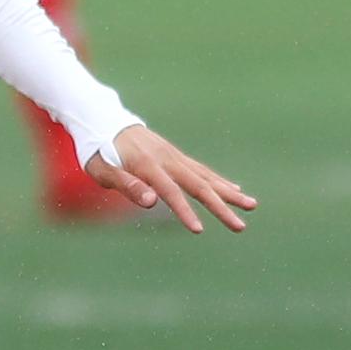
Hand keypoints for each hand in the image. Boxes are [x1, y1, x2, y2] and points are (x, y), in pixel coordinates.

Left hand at [87, 125, 256, 234]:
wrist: (104, 120)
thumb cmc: (98, 151)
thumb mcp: (102, 170)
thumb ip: (126, 185)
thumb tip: (151, 202)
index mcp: (147, 165)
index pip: (171, 193)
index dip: (184, 212)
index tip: (199, 230)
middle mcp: (167, 159)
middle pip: (199, 186)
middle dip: (221, 207)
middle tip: (241, 227)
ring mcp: (174, 156)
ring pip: (207, 176)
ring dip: (230, 193)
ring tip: (252, 206)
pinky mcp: (176, 156)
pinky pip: (202, 170)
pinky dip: (220, 180)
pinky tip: (235, 189)